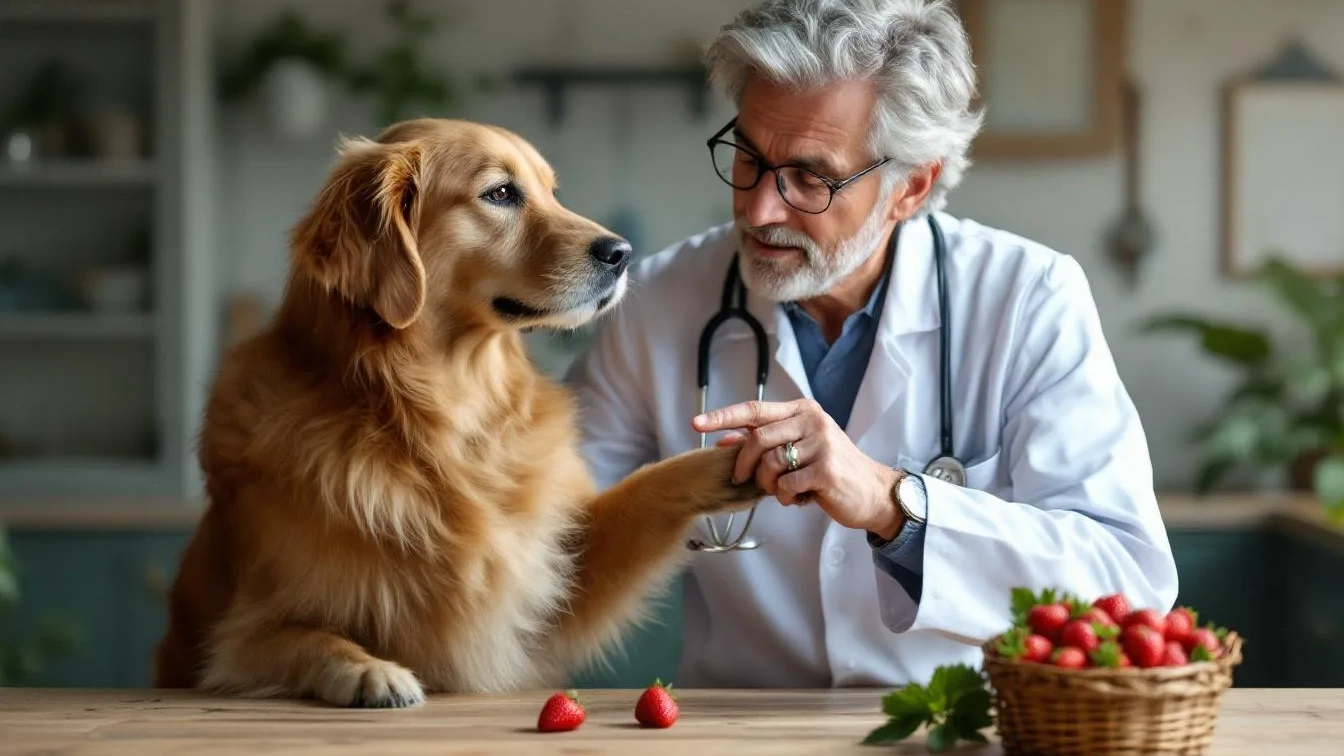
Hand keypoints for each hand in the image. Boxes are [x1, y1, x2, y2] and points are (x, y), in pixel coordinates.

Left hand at [692, 399, 904, 539]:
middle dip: (744, 464)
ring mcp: (821, 444)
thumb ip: (764, 442)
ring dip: (769, 484)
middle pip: (758, 439)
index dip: (722, 417)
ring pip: (770, 464)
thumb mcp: (798, 449)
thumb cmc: (830, 470)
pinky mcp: (826, 469)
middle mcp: (812, 421)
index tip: (696, 423)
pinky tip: (799, 498)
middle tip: (742, 480)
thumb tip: (724, 441)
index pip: (754, 409)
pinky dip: (785, 497)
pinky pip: (785, 485)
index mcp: (803, 410)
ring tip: (784, 490)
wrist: (873, 492)